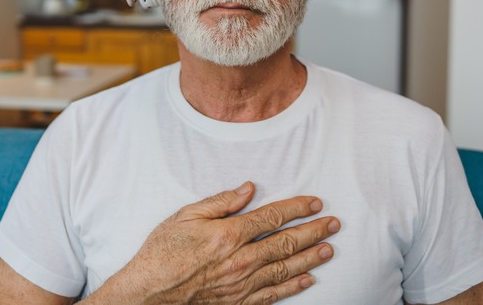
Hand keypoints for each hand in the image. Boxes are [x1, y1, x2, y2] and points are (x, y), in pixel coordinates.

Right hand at [90, 181, 339, 303]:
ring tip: (329, 249)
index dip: (297, 208)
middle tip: (334, 224)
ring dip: (310, 258)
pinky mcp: (238, 302)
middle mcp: (241, 260)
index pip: (273, 217)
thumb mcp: (187, 216)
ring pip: (285, 269)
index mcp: (229, 235)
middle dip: (314, 231)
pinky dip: (293, 287)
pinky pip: (272, 295)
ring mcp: (241, 284)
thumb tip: (249, 188)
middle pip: (286, 243)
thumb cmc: (163, 251)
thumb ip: (221, 202)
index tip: (315, 202)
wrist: (149, 292)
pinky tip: (307, 281)